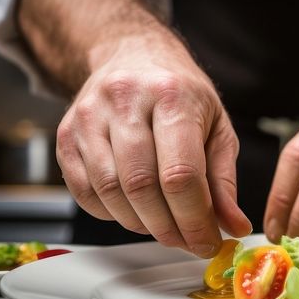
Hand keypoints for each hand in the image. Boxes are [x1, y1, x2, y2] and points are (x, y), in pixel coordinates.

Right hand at [55, 31, 251, 256]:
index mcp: (172, 95)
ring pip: (110, 192)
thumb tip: (233, 227)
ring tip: (163, 225)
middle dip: (168, 227)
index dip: (195, 219)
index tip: (208, 242)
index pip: (180, 173)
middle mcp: (125, 101)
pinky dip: (110, 214)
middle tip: (187, 241)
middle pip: (142, 186)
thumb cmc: (180, 93)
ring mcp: (88, 117)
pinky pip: (84, 192)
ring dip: (140, 223)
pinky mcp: (65, 134)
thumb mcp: (217, 127)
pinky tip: (133, 209)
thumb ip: (224, 180)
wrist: (132, 55)